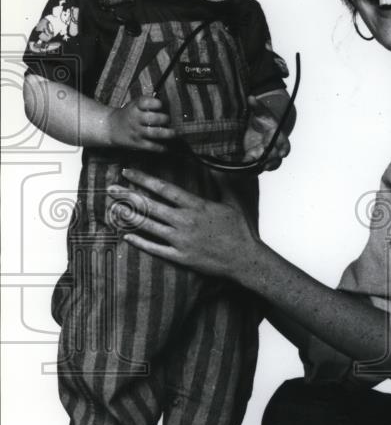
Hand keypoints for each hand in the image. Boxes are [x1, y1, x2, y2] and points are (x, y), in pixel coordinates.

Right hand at [107, 97, 174, 151]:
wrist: (111, 127)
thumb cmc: (129, 114)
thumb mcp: (134, 104)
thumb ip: (148, 103)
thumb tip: (169, 105)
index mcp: (135, 107)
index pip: (145, 102)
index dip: (155, 103)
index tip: (161, 105)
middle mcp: (135, 119)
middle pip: (152, 118)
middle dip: (164, 119)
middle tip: (168, 119)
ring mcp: (136, 132)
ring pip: (154, 133)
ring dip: (167, 134)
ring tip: (175, 133)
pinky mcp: (137, 143)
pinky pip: (151, 146)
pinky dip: (160, 148)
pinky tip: (167, 147)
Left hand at [107, 169, 259, 277]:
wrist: (245, 259)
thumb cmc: (240, 230)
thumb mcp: (234, 202)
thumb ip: (222, 182)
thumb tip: (216, 165)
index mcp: (197, 205)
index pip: (164, 188)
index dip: (143, 179)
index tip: (128, 172)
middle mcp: (185, 221)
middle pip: (150, 205)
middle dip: (128, 195)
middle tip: (110, 189)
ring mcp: (181, 240)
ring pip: (149, 226)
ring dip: (129, 217)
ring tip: (114, 209)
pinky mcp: (181, 257)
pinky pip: (155, 249)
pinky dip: (140, 242)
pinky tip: (127, 236)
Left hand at [243, 95, 290, 170]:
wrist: (261, 127)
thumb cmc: (263, 119)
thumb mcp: (260, 111)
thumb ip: (256, 106)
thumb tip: (251, 98)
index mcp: (278, 135)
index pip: (283, 143)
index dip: (284, 148)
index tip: (282, 153)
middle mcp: (275, 147)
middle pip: (277, 157)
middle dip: (271, 159)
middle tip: (264, 161)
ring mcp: (267, 155)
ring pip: (270, 165)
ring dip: (263, 167)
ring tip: (257, 169)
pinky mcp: (258, 159)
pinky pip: (258, 167)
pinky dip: (253, 170)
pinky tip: (246, 170)